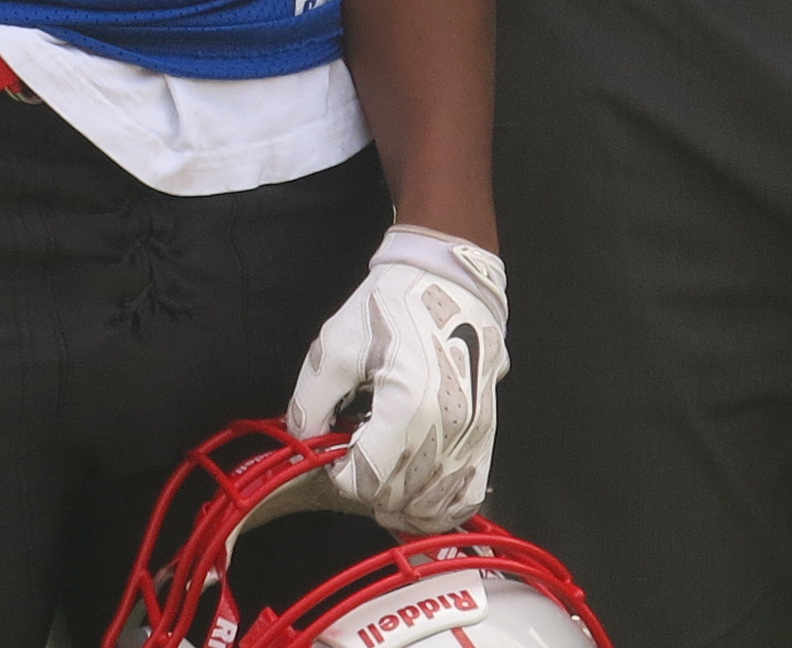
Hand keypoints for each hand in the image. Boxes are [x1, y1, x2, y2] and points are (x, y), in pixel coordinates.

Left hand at [288, 226, 508, 531]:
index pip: (367, 481)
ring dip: (400, 504)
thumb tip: (305, 444)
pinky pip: (467, 497)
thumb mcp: (336, 346)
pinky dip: (441, 508)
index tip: (334, 451)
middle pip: (397, 498)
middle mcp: (447, 434)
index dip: (340, 475)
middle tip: (353, 458)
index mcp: (409, 410)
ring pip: (432, 508)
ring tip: (380, 478)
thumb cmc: (393, 307)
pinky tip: (417, 494)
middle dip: (366, 488)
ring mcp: (471, 440)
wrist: (450, 282)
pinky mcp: (486, 438)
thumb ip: (311, 403)